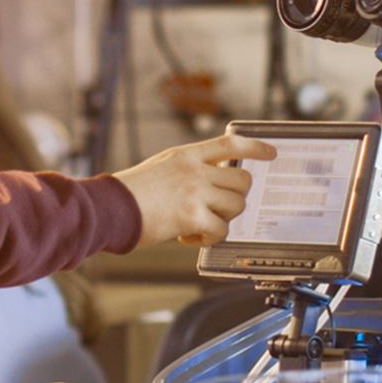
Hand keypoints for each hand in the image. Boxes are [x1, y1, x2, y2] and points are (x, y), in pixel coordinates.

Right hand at [113, 134, 276, 248]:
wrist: (109, 208)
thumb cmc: (130, 193)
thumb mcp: (162, 166)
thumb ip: (189, 169)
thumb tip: (214, 184)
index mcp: (187, 155)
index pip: (231, 144)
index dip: (255, 148)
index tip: (271, 153)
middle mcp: (195, 170)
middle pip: (242, 181)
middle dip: (236, 198)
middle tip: (218, 209)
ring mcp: (195, 192)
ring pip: (235, 206)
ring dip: (222, 220)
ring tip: (198, 224)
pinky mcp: (192, 216)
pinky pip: (220, 230)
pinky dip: (208, 238)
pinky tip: (188, 237)